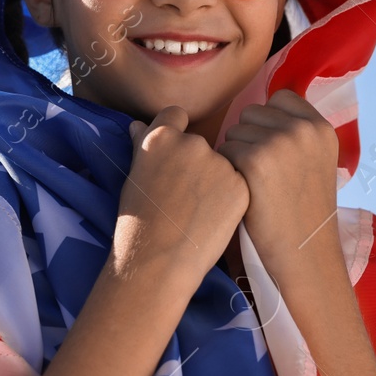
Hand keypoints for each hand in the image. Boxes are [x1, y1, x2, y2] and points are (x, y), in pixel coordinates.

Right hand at [116, 105, 249, 291]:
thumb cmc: (138, 223)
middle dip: (197, 163)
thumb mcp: (135, 177)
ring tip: (199, 212)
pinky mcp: (241, 184)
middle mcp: (192, 143)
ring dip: (216, 181)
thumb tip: (138, 125)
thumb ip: (142, 147)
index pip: (176, 115)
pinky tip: (214, 218)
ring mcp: (219, 163)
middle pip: (201, 143)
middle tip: (186, 196)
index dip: (177, 132)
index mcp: (161, 137)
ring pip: (222, 165)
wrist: (158, 259)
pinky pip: (238, 183)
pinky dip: (230, 198)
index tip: (175, 156)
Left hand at [215, 88, 341, 267]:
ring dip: (235, 155)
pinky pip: (223, 152)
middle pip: (251, 113)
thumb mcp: (316, 162)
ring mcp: (280, 143)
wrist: (304, 252)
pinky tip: (243, 192)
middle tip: (263, 173)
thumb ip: (297, 133)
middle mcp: (302, 129)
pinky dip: (226, 171)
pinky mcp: (255, 160)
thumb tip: (265, 108)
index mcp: (320, 127)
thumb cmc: (302, 211)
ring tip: (255, 185)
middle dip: (249, 138)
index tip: (272, 151)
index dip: (268, 122)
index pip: (279, 98)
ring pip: (234, 132)